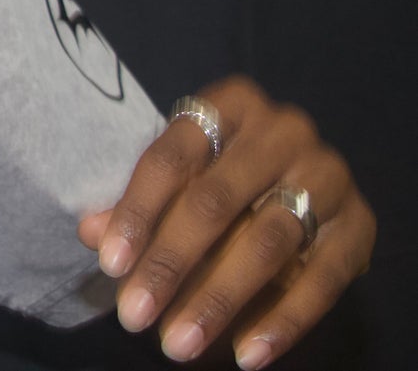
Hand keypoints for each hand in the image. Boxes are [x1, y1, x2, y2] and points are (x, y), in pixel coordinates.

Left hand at [76, 76, 373, 368]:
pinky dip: (283, 322)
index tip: (108, 263)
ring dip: (219, 299)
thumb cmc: (219, 172)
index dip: (137, 211)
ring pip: (268, 243)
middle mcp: (284, 132)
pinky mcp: (360, 226)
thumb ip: (135, 204)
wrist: (300, 179)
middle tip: (134, 315)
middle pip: (215, 201)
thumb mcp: (177, 178)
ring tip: (178, 343)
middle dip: (170, 263)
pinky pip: (322, 280)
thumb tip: (91, 231)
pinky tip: (246, 354)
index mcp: (230, 104)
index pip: (172, 157)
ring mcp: (328, 176)